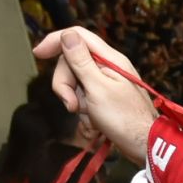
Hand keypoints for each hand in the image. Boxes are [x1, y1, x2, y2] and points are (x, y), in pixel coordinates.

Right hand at [32, 27, 156, 164]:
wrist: (145, 147)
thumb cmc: (125, 119)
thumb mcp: (97, 88)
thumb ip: (81, 61)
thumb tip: (67, 34)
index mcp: (110, 58)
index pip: (78, 36)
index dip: (56, 41)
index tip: (38, 54)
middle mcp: (109, 66)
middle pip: (72, 61)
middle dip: (65, 82)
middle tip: (70, 105)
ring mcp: (107, 82)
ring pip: (75, 80)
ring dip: (74, 98)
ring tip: (86, 114)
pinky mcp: (105, 98)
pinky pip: (84, 96)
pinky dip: (82, 107)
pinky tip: (92, 120)